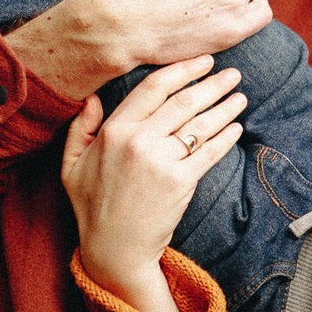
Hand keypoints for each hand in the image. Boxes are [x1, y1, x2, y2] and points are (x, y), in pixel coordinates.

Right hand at [60, 55, 245, 311]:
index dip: (181, 70)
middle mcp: (138, 141)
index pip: (153, 88)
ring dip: (225, 107)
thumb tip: (93, 98)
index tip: (202, 61)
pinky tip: (236, 127)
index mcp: (113, 131)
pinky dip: (225, 137)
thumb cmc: (92, 207)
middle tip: (232, 74)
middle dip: (212, 84)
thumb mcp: (71, 165)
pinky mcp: (180, 182)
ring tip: (240, 96)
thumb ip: (80, 129)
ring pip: (200, 124)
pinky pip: (208, 152)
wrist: (114, 249)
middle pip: (183, 101)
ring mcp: (160, 161)